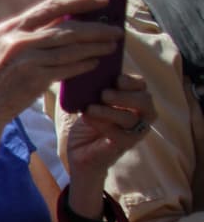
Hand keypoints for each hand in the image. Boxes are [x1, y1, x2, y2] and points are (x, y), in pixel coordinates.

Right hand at [0, 0, 123, 127]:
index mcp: (9, 28)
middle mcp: (18, 39)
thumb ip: (24, 36)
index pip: (50, 6)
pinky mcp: (34, 77)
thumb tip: (59, 25)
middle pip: (67, 26)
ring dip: (96, 45)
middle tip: (116, 27)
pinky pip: (67, 68)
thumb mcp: (0, 49)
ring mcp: (27, 58)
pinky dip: (84, 64)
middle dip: (96, 25)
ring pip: (71, 47)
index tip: (100, 0)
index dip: (78, 0)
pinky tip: (96, 63)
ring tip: (112, 45)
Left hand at [58, 73, 154, 193]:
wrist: (78, 150)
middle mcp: (140, 114)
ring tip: (90, 109)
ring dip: (109, 112)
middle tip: (104, 94)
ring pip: (131, 118)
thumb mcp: (86, 101)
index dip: (131, 81)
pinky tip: (88, 119)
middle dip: (124, 96)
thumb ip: (91, 87)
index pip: (140, 85)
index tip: (116, 79)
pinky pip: (121, 135)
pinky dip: (103, 126)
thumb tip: (84, 71)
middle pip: (144, 100)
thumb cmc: (85, 121)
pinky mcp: (126, 145)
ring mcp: (135, 131)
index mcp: (133, 98)